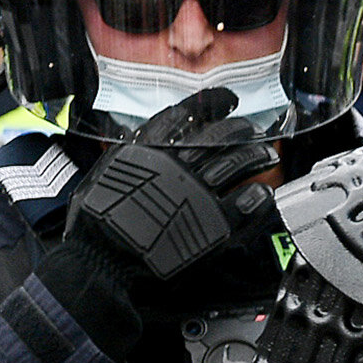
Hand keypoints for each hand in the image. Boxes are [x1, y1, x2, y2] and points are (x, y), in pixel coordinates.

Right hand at [64, 88, 277, 279]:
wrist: (103, 263)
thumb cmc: (95, 227)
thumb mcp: (103, 178)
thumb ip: (129, 160)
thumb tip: (142, 149)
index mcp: (148, 151)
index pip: (186, 116)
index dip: (211, 104)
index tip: (227, 99)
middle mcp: (178, 166)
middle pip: (220, 135)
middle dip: (241, 129)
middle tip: (251, 129)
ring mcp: (200, 193)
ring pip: (240, 161)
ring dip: (258, 155)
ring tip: (266, 156)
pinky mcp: (216, 223)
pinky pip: (249, 202)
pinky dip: (260, 195)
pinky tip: (265, 194)